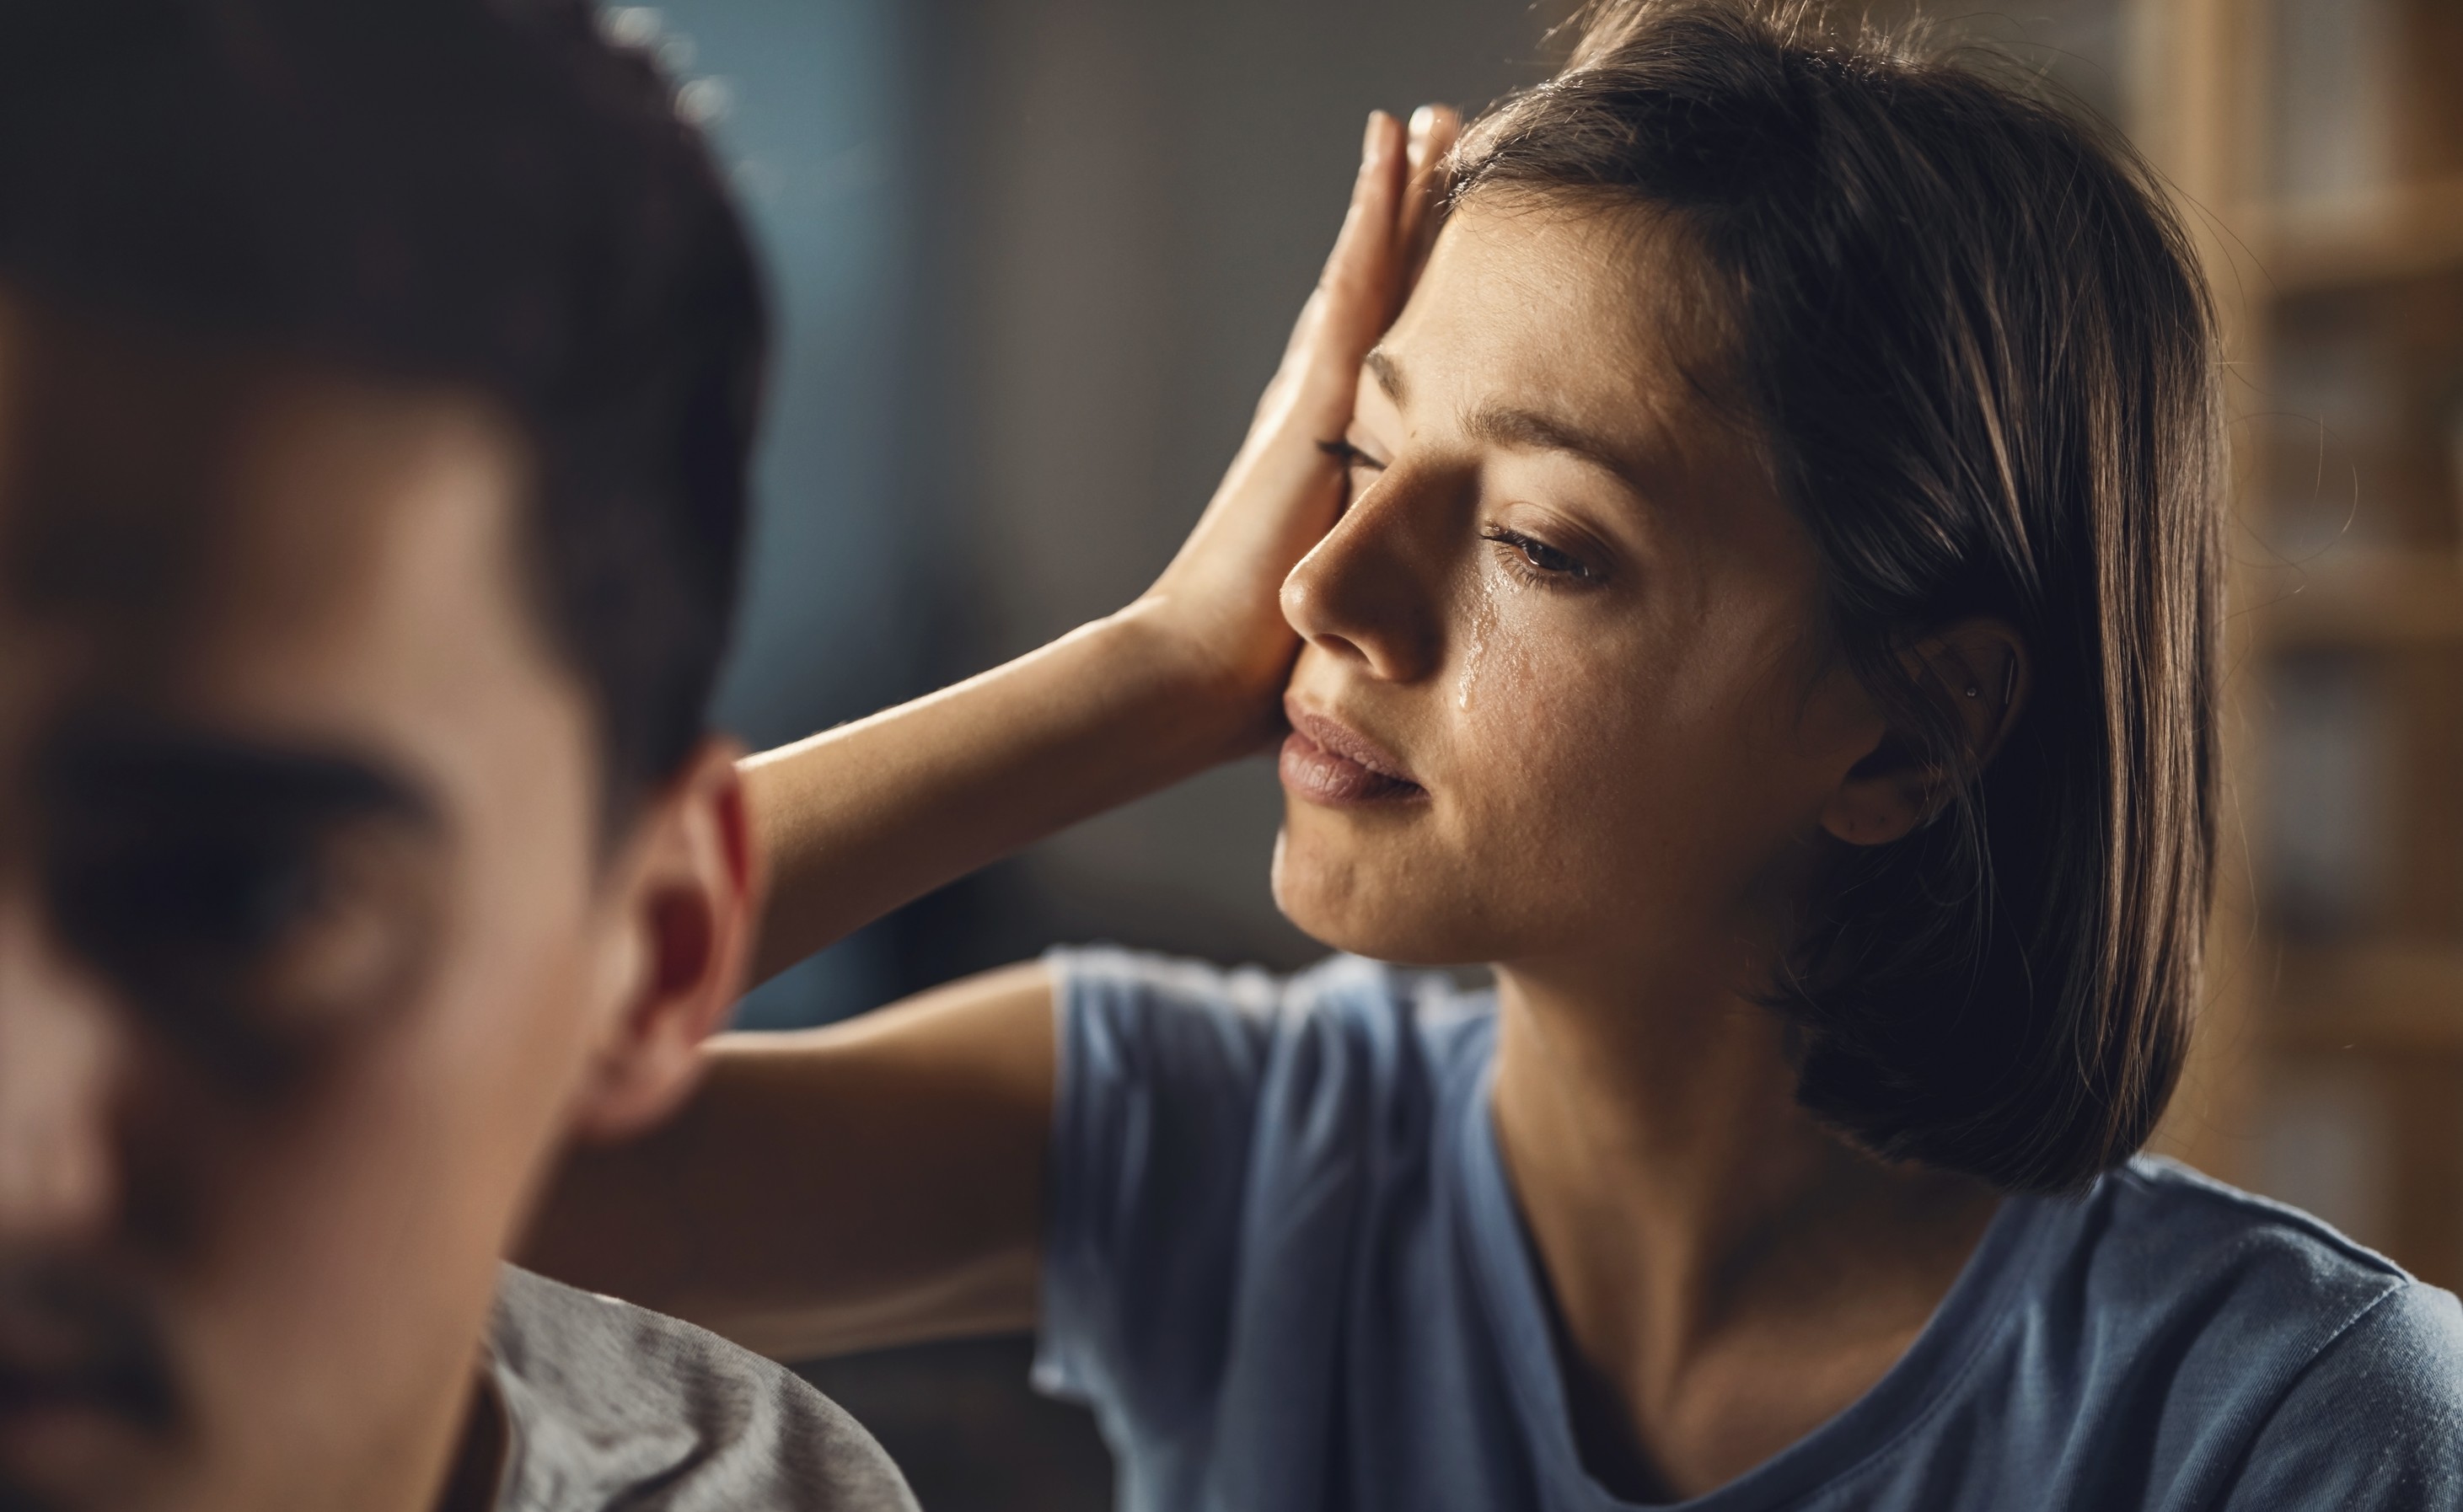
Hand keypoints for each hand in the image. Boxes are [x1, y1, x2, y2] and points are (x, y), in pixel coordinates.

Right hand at [1131, 103, 1460, 752]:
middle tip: (1440, 137)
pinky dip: (1378, 210)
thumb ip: (1382, 605)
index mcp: (1327, 458)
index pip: (1380, 353)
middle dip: (1409, 217)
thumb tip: (1419, 642)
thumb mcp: (1351, 619)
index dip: (1405, 286)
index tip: (1434, 229)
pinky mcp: (1315, 400)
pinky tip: (1401, 142)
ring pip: (1372, 270)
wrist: (1198, 674)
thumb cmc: (1261, 673)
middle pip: (1374, 292)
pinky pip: (1357, 282)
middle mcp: (1315, 412)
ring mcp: (1313, 399)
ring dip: (1403, 191)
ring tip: (1432, 119)